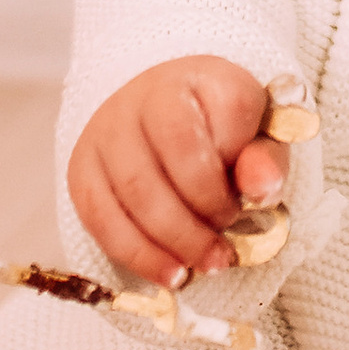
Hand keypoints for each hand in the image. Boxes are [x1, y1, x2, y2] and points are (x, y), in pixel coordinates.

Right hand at [64, 56, 286, 288]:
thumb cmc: (220, 133)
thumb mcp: (258, 137)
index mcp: (202, 76)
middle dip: (208, 213)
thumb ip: (266, 158)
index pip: (229, 112)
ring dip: (177, 241)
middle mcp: (145, 95)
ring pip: (135, 192)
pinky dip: (140, 255)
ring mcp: (107, 130)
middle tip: (230, 245)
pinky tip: (171, 273)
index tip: (255, 196)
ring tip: (208, 263)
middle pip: (175, 156)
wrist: (163, 118)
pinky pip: (102, 218)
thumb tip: (262, 188)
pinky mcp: (82, 168)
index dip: (244, 163)